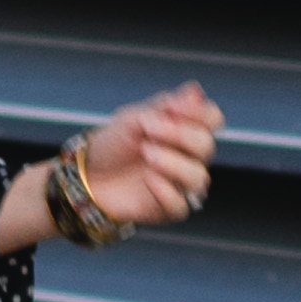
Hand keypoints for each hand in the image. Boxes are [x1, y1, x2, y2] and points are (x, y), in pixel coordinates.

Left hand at [78, 81, 222, 228]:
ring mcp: (181, 185)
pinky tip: (148, 180)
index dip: (199, 112)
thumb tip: (196, 91)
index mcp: (186, 131)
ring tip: (147, 153)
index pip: (213, 119)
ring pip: (198, 178)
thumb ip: (165, 106)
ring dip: (173, 163)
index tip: (171, 108)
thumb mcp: (134, 118)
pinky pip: (180, 206)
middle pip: (206, 146)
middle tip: (149, 130)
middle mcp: (189, 159)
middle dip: (179, 135)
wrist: (87, 174)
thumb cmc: (114, 143)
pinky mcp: (167, 210)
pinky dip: (166, 192)